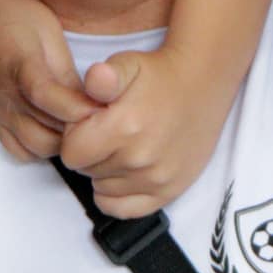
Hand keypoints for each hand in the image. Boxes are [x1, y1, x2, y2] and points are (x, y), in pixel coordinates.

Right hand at [0, 0, 89, 162]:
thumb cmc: (12, 14)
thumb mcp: (47, 31)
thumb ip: (65, 70)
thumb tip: (89, 100)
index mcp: (21, 67)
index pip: (51, 99)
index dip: (82, 108)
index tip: (106, 108)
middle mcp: (6, 97)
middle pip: (48, 135)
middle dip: (77, 131)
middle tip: (95, 116)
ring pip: (36, 149)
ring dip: (60, 141)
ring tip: (74, 121)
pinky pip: (19, 151)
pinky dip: (40, 147)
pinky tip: (51, 128)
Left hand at [56, 36, 232, 218]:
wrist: (202, 84)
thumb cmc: (158, 75)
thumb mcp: (127, 64)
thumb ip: (102, 76)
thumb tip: (95, 79)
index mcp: (124, 128)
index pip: (71, 153)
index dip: (75, 136)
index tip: (91, 122)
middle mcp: (140, 159)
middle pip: (86, 171)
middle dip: (91, 152)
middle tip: (110, 131)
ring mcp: (155, 179)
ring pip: (102, 188)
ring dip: (105, 171)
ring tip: (123, 146)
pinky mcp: (169, 191)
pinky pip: (123, 209)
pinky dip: (117, 194)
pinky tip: (124, 172)